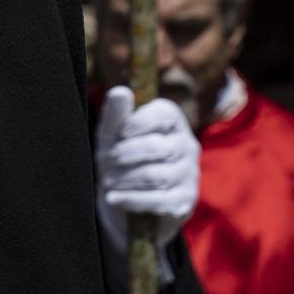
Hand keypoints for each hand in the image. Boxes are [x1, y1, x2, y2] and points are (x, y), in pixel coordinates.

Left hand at [94, 87, 199, 253]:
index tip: (118, 135)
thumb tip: (120, 92)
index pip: (162, 115)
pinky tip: (113, 197)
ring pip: (155, 176)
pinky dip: (131, 199)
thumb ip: (116, 114)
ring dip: (124, 179)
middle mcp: (187, 144)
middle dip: (122, 155)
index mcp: (172, 120)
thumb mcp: (112, 133)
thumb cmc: (120, 155)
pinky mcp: (185, 200)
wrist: (125, 195)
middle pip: (156, 147)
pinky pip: (158, 200)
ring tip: (108, 180)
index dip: (135, 124)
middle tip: (103, 162)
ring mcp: (189, 174)